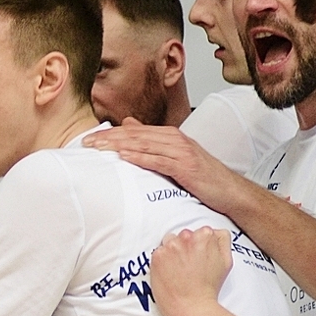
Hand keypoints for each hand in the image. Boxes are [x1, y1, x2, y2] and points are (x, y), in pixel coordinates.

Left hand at [81, 119, 248, 217]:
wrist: (229, 190)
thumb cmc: (201, 176)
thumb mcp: (174, 156)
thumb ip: (151, 141)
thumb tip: (127, 125)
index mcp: (170, 136)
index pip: (134, 132)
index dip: (110, 135)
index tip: (88, 139)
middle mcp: (175, 139)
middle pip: (136, 136)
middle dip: (109, 139)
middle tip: (86, 142)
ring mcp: (181, 152)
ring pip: (145, 145)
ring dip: (119, 145)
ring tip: (98, 148)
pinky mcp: (186, 166)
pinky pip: (160, 160)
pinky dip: (142, 157)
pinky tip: (125, 157)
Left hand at [149, 227, 233, 315]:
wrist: (192, 308)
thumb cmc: (210, 288)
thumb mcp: (226, 261)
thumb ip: (221, 241)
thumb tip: (213, 233)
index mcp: (206, 235)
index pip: (199, 232)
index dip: (198, 247)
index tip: (198, 259)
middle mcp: (187, 237)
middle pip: (183, 236)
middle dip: (185, 248)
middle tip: (188, 266)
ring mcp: (171, 246)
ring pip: (169, 242)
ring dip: (172, 252)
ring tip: (178, 270)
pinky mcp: (157, 256)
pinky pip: (158, 252)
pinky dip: (162, 261)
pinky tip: (169, 273)